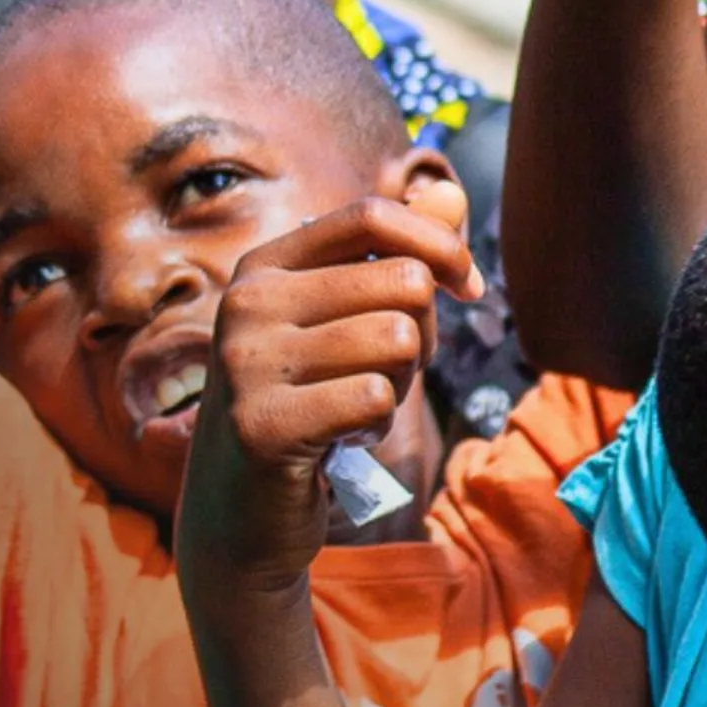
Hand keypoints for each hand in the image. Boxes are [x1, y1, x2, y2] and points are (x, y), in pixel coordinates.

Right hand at [179, 187, 477, 602]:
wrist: (237, 514)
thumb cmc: (307, 405)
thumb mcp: (347, 324)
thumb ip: (400, 257)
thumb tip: (452, 192)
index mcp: (263, 266)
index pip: (371, 217)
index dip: (441, 246)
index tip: (469, 289)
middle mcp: (247, 304)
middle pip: (403, 281)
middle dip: (424, 334)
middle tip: (388, 374)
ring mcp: (247, 364)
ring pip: (398, 340)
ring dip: (400, 383)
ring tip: (356, 406)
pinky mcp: (264, 426)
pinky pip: (376, 398)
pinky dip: (378, 424)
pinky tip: (342, 439)